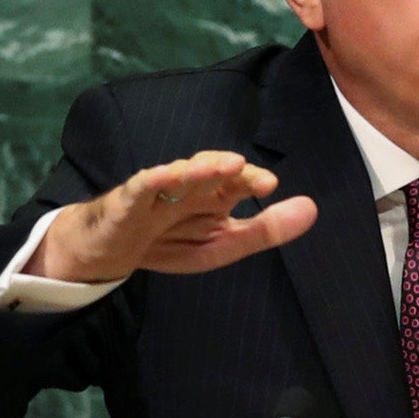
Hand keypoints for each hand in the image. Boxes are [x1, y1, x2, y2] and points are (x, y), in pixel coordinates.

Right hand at [29, 150, 317, 282]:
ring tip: (228, 165)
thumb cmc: (166, 242)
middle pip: (212, 173)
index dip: (252, 181)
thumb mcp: (221, 246)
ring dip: (203, 168)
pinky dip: (157, 178)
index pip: (236, 183)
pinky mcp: (128, 199)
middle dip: (234, 172)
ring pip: (181, 174)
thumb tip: (312, 209)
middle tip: (260, 179)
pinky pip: (143, 185)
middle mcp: (188, 187)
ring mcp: (158, 190)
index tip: (272, 186)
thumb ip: (265, 230)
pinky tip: (172, 174)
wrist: (106, 252)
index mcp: (212, 196)